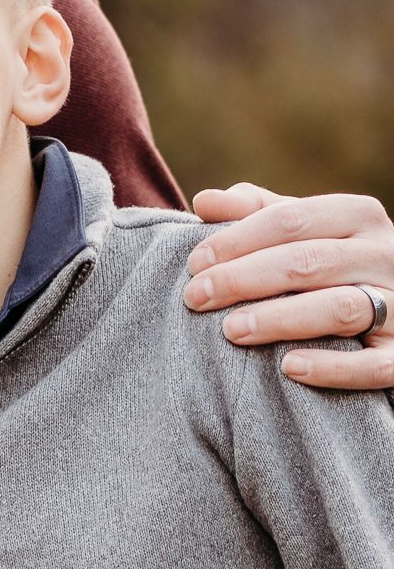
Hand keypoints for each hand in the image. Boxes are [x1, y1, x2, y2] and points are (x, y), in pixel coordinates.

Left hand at [187, 184, 393, 389]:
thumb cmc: (328, 265)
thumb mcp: (299, 231)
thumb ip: (255, 213)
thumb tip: (204, 201)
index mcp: (356, 216)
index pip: (290, 219)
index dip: (236, 240)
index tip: (194, 263)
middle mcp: (385, 255)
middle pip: (308, 261)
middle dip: (243, 278)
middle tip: (196, 297)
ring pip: (340, 307)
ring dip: (279, 319)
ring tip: (231, 331)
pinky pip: (376, 364)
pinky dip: (333, 367)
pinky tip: (288, 368)